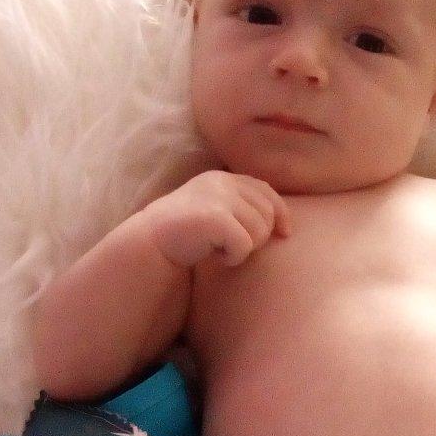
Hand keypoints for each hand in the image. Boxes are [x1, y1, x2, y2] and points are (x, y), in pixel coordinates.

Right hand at [144, 171, 291, 268]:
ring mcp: (218, 197)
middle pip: (268, 214)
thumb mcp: (215, 211)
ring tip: (219, 249)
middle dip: (258, 237)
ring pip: (260, 231)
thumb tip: (282, 223)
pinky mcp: (215, 217)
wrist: (150, 244)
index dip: (281, 213)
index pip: (266, 191)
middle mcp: (222, 182)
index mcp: (223, 178)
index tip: (285, 233)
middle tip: (231, 246)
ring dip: (244, 248)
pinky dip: (233, 257)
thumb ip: (240, 207)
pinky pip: (244, 245)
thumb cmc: (185, 235)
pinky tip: (214, 256)